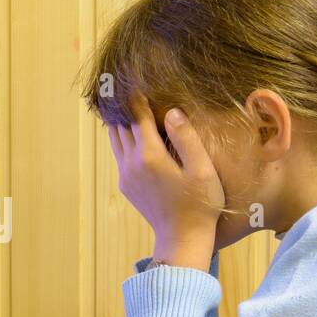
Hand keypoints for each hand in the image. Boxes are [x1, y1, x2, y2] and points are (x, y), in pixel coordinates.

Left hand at [108, 97, 224, 270]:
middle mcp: (132, 163)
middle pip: (120, 125)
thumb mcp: (202, 169)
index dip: (136, 96)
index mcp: (150, 155)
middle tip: (123, 84)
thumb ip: (186, 138)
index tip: (135, 78)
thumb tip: (171, 111)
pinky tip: (130, 131)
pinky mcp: (126, 185)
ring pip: (115, 139)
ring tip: (122, 102)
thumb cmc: (200, 204)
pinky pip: (119, 153)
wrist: (182, 239)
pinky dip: (121, 137)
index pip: (138, 117)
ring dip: (118, 121)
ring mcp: (126, 175)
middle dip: (122, 105)